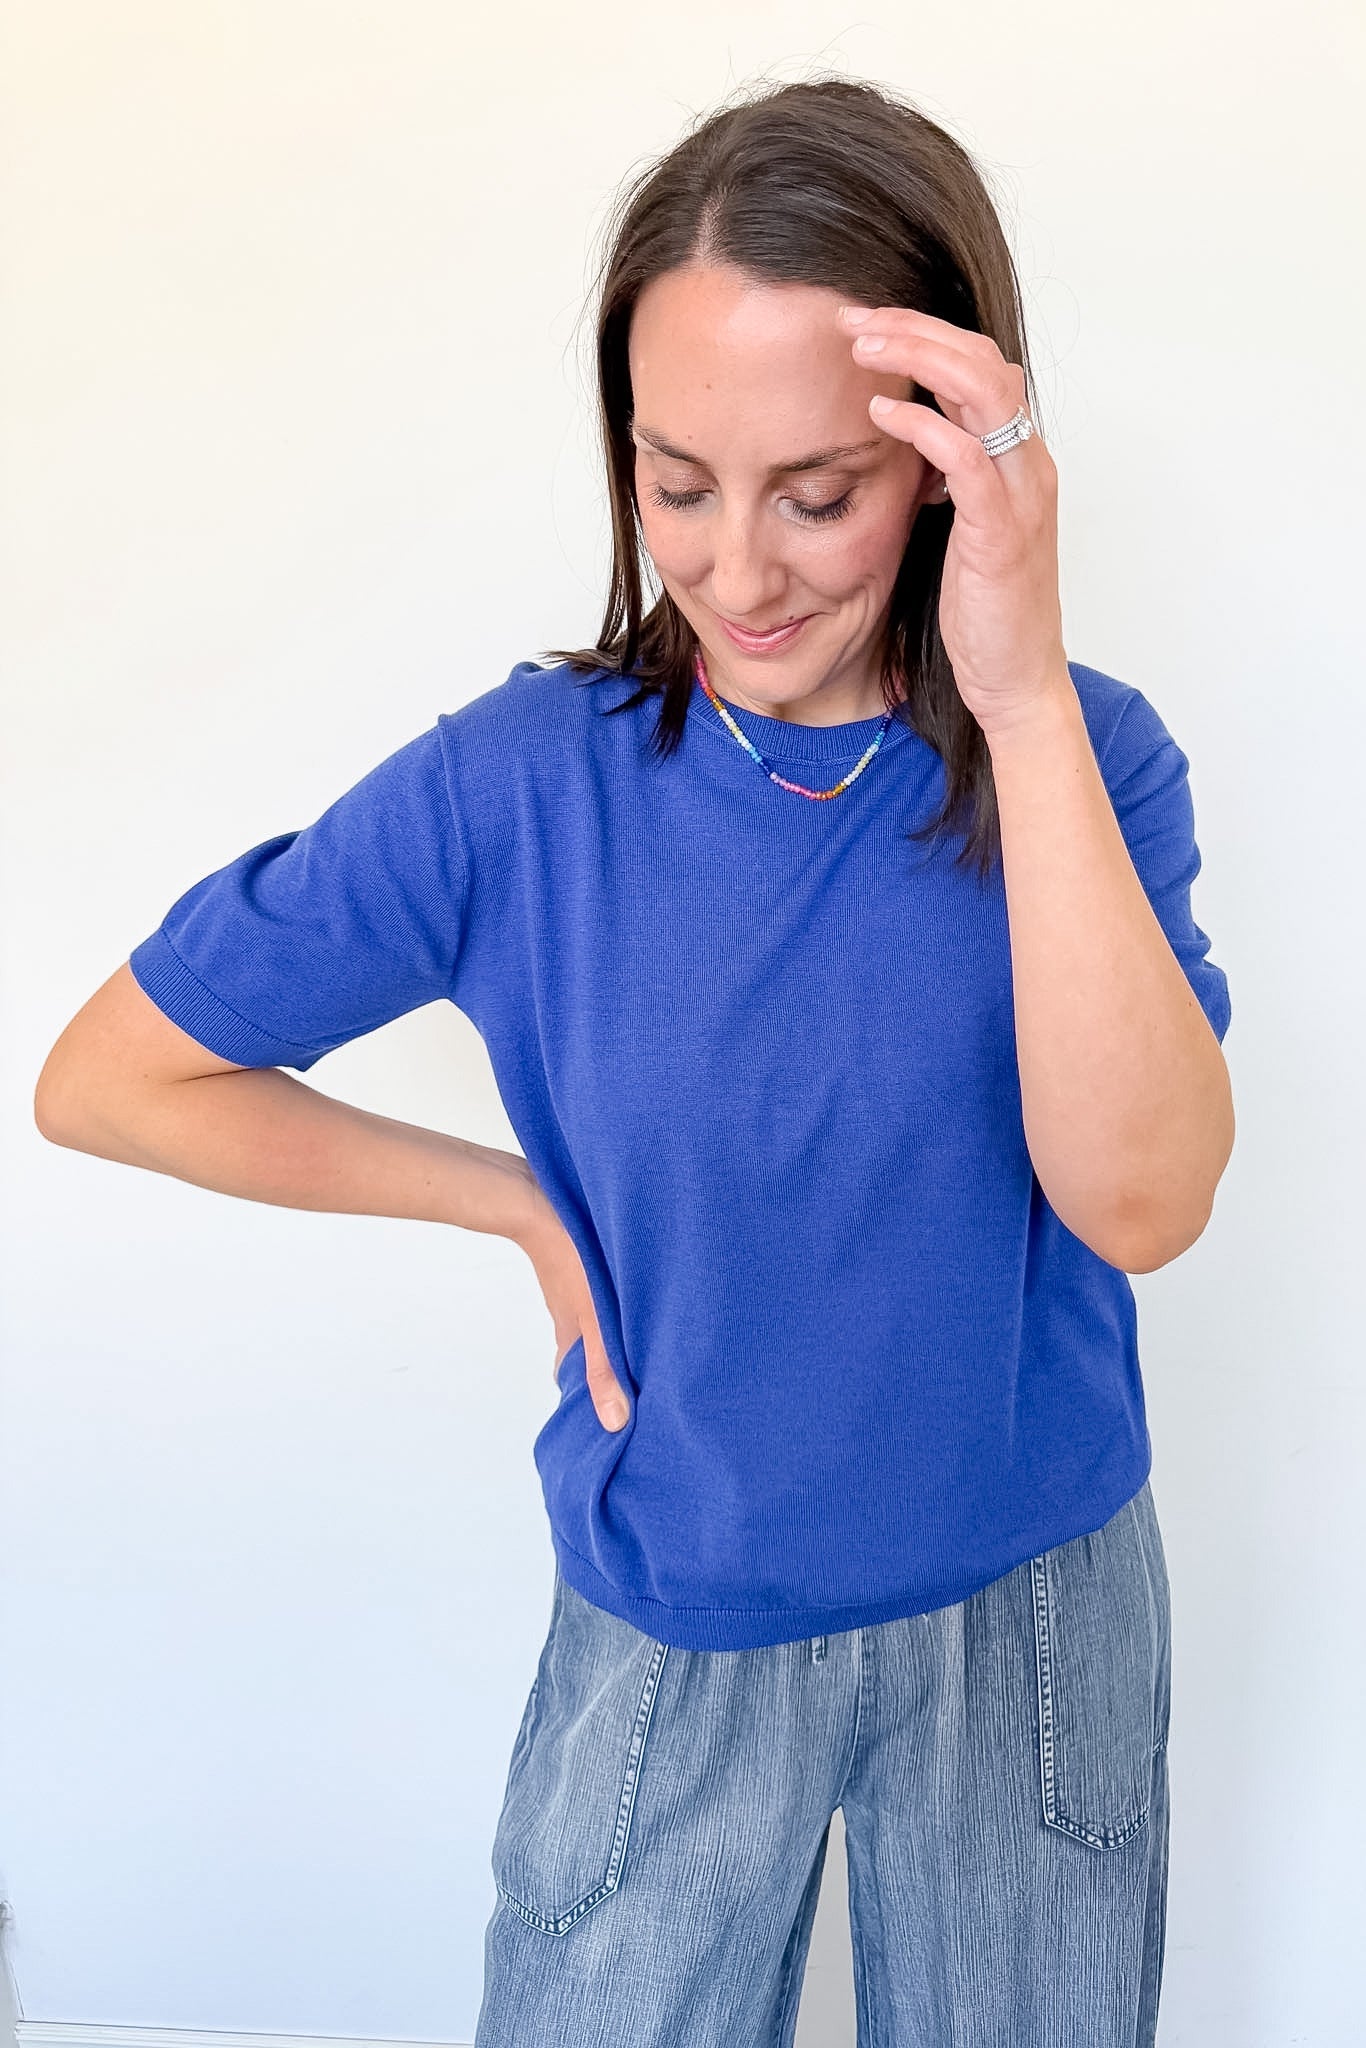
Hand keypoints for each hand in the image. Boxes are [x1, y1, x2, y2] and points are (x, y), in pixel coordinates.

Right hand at [517, 1189, 631, 1430]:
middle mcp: (570, 1317)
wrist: (535, 1197)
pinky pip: (598, 1292)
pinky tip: (636, 1291)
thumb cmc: (569, 1258)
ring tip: (654, 1336)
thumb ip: (605, 1367)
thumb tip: (615, 1424)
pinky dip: (615, 1302)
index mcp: (570, 1338)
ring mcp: (573, 1290)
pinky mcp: (579, 1261)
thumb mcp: (595, 1318)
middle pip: (589, 1351)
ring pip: (595, 1321)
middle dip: (613, 1365)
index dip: (595, 1397)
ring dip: (618, 1331)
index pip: (577, 1381)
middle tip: (651, 1374)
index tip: (621, 1411)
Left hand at [839, 302, 1072, 738]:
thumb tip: (900, 438)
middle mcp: (1026, 465)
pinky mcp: (1001, 533)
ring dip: (920, 356)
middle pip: (984, 359)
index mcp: (1016, 460)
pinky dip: (924, 426)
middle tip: (852, 317)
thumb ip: (940, 478)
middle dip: (917, 327)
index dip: (925, 333)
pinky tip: (881, 413)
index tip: (865, 325)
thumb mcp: (957, 528)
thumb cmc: (984, 611)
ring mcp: (1020, 495)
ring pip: (984, 390)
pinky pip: (968, 459)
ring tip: (862, 346)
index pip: (980, 366)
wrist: (1017, 681)